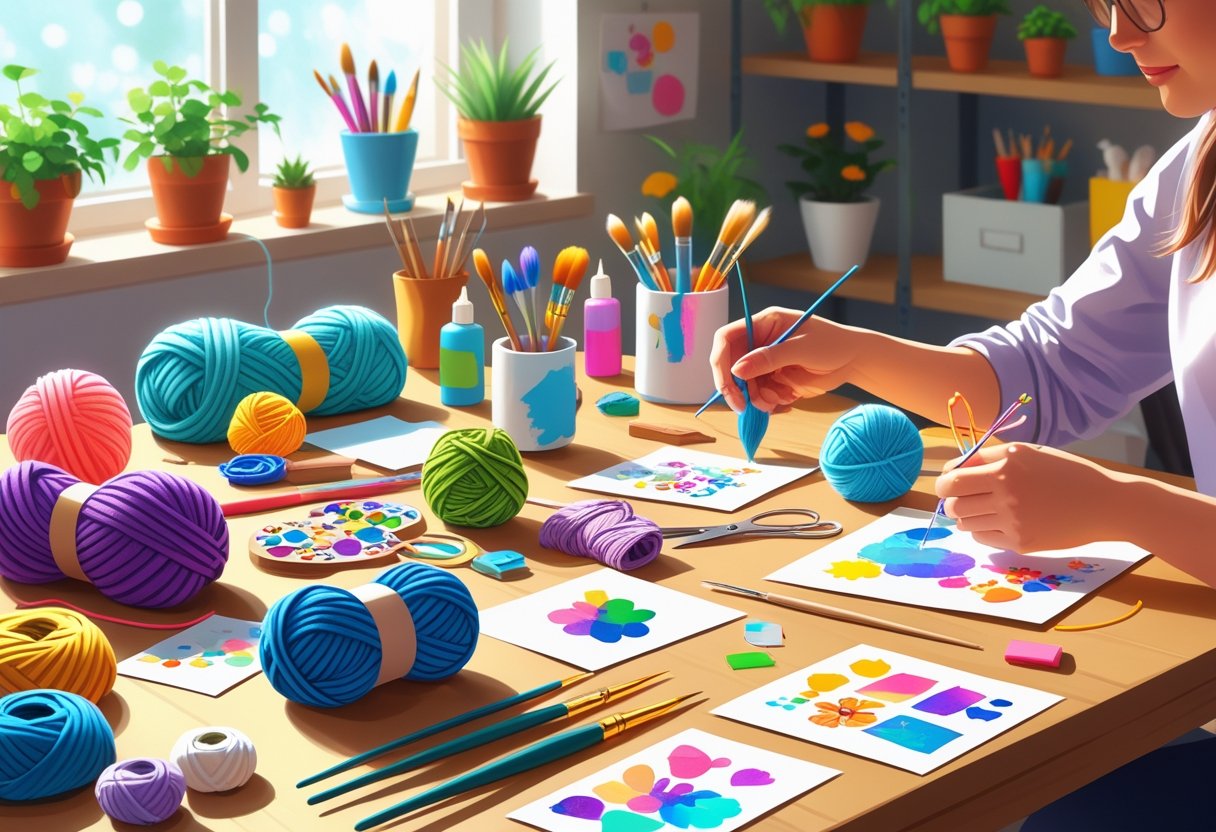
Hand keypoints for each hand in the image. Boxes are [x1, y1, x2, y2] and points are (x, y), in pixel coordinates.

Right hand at [708, 308, 856, 413]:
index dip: (722, 361)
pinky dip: (768, 401)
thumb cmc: (832, 344)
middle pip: (730, 365)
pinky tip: (786, 399)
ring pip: (744, 384)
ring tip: (776, 402)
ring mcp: (765, 362)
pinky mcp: (773, 379)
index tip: (729, 384)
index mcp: (763, 324)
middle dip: (736, 387)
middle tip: (743, 406)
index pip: (727, 338)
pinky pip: (759, 394)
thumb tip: (736, 370)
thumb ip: (768, 358)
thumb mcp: (801, 348)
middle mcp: (759, 342)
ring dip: (755, 397)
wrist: (854, 361)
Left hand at [935, 443, 1117, 552]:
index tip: (951, 481)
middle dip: (952, 500)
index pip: (952, 480)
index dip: (945, 482)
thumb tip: (953, 468)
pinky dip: (982, 530)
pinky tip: (998, 521)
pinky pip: (983, 537)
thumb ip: (988, 457)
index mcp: (1006, 468)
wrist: (1105, 504)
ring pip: (965, 523)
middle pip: (954, 504)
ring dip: (967, 515)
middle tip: (963, 497)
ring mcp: (1013, 522)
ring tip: (983, 508)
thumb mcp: (1028, 453)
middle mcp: (1006, 495)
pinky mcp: (1021, 543)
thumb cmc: (1065, 472)